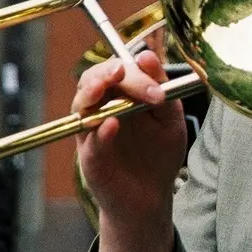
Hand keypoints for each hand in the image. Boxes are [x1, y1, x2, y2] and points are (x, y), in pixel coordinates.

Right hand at [72, 51, 185, 236]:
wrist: (153, 196)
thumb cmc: (159, 154)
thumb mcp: (170, 117)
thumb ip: (162, 88)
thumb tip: (146, 55)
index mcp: (122, 97)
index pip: (115, 69)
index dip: (132, 69)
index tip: (152, 76)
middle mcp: (103, 111)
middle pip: (91, 80)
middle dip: (108, 73)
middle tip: (124, 73)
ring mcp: (93, 135)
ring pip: (81, 105)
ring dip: (93, 92)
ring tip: (109, 85)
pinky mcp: (91, 160)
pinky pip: (89, 143)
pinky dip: (100, 132)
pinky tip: (112, 124)